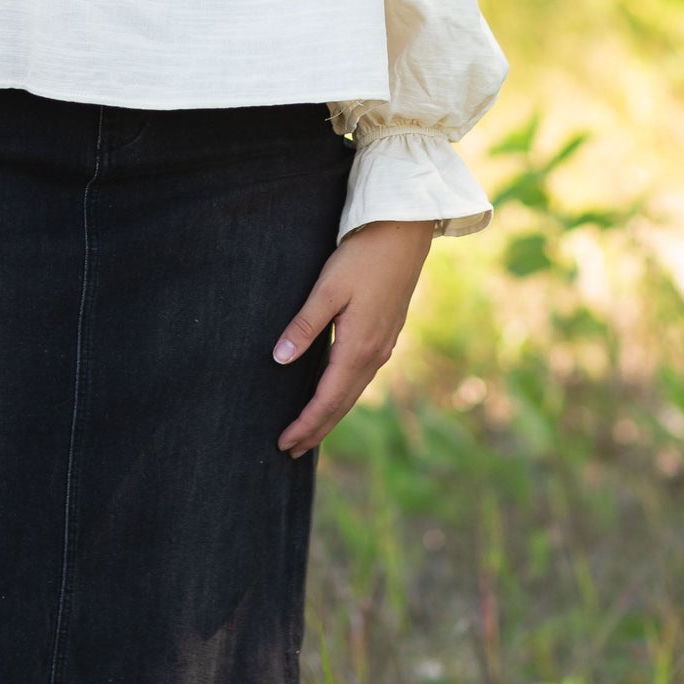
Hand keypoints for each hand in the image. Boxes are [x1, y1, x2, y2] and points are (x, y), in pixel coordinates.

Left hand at [272, 218, 435, 456]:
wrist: (404, 234)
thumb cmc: (363, 257)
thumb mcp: (327, 288)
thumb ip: (304, 326)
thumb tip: (279, 360)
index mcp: (358, 348)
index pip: (327, 399)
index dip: (305, 424)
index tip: (283, 443)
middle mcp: (375, 354)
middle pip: (342, 404)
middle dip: (316, 429)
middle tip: (289, 449)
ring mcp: (384, 346)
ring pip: (353, 392)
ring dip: (330, 415)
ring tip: (308, 430)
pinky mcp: (386, 334)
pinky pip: (361, 377)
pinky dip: (343, 395)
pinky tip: (333, 393)